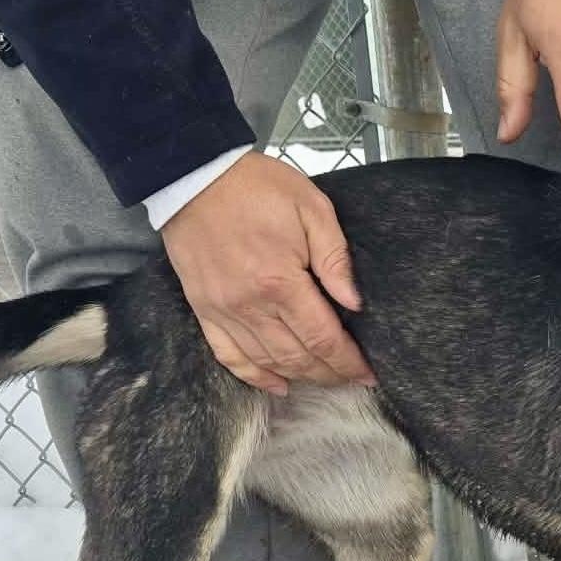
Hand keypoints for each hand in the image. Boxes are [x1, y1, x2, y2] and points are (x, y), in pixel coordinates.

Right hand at [160, 151, 372, 394]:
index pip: (322, 338)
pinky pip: (229, 356)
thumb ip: (335, 258)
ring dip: (299, 377)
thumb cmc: (256, 187)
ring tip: (324, 379)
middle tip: (351, 378)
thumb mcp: (311, 208)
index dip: (348, 362)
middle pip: (298, 358)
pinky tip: (277, 385)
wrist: (193, 176)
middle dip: (329, 374)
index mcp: (280, 281)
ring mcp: (223, 311)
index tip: (367, 374)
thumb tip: (354, 303)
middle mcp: (250, 305)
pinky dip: (255, 377)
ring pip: (267, 362)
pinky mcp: (204, 310)